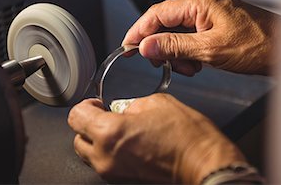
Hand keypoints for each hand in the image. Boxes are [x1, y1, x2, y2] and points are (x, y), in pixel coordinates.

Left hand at [67, 94, 245, 183]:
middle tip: (105, 113)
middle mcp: (106, 156)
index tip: (97, 102)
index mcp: (110, 132)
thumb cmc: (187, 136)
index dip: (87, 104)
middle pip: (78, 138)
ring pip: (89, 154)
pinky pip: (105, 164)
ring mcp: (114, 172)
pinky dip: (110, 152)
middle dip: (88, 123)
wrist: (204, 163)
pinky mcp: (123, 180)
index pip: (76, 116)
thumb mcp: (156, 103)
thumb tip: (124, 108)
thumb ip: (132, 104)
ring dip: (97, 139)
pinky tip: (129, 142)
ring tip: (118, 129)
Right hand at [122, 0, 277, 75]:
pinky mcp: (217, 22)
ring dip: (177, 52)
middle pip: (167, 21)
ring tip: (188, 68)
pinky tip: (198, 64)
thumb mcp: (210, 50)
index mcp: (200, 2)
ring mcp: (211, 12)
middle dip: (162, 46)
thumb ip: (174, 47)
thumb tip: (145, 45)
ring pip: (179, 31)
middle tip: (161, 65)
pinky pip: (193, 35)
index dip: (139, 30)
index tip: (127, 46)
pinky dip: (189, 51)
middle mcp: (203, 2)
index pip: (157, 13)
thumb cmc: (257, 45)